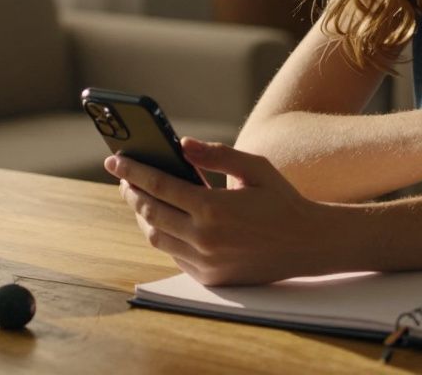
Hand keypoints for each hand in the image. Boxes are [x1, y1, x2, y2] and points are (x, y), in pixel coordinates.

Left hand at [105, 138, 331, 285]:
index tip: (114, 160)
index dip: (132, 171)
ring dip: (144, 216)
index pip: (158, 185)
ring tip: (142, 197)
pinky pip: (174, 254)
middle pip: (149, 213)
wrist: (308, 244)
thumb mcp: (254, 168)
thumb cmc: (281, 200)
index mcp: (212, 207)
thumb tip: (180, 145)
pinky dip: (164, 235)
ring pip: (156, 237)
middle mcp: (204, 238)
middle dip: (132, 192)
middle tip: (125, 177)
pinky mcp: (209, 277)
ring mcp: (205, 261)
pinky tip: (166, 219)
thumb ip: (216, 155)